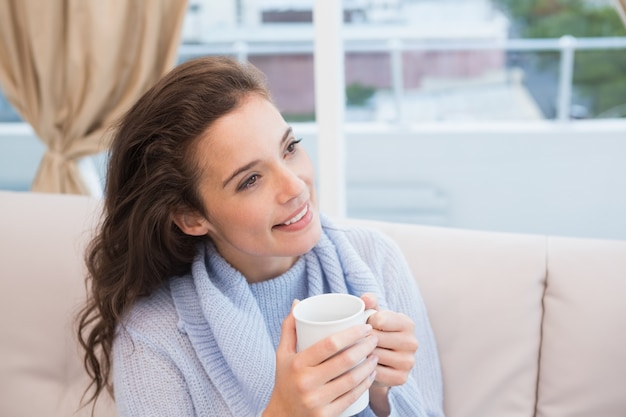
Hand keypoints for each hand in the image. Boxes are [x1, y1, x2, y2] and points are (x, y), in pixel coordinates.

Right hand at [264, 300, 378, 416]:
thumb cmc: (285, 380)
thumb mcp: (282, 355)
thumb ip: (289, 328)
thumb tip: (297, 303)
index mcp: (297, 363)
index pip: (329, 344)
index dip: (351, 334)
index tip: (365, 327)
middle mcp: (306, 382)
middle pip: (345, 361)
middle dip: (365, 347)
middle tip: (374, 339)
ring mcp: (316, 401)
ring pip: (351, 380)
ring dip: (369, 366)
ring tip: (375, 355)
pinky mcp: (326, 416)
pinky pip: (351, 397)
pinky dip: (366, 385)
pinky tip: (372, 375)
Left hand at [362, 293, 418, 415]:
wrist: (382, 360)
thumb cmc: (377, 332)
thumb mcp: (374, 314)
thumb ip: (370, 302)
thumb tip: (366, 299)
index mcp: (407, 323)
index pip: (379, 320)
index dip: (366, 323)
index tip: (365, 326)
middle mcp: (412, 342)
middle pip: (376, 339)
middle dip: (362, 339)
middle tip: (357, 341)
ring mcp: (409, 361)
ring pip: (375, 356)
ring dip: (362, 355)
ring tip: (359, 352)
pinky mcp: (402, 378)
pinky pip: (376, 373)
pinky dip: (366, 370)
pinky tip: (364, 366)